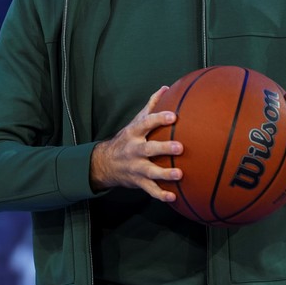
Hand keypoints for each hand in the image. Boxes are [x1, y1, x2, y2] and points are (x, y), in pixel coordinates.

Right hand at [89, 86, 182, 201]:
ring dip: (165, 174)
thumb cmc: (127, 139)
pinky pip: (150, 190)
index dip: (159, 119)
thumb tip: (166, 88)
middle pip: (149, 148)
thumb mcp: (135, 122)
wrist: (105, 163)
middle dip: (164, 148)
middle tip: (180, 147)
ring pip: (151, 171)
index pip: (146, 123)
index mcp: (134, 133)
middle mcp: (134, 150)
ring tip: (179, 174)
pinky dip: (161, 194)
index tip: (173, 116)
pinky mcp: (138, 181)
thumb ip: (151, 105)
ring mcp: (136, 167)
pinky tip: (174, 196)